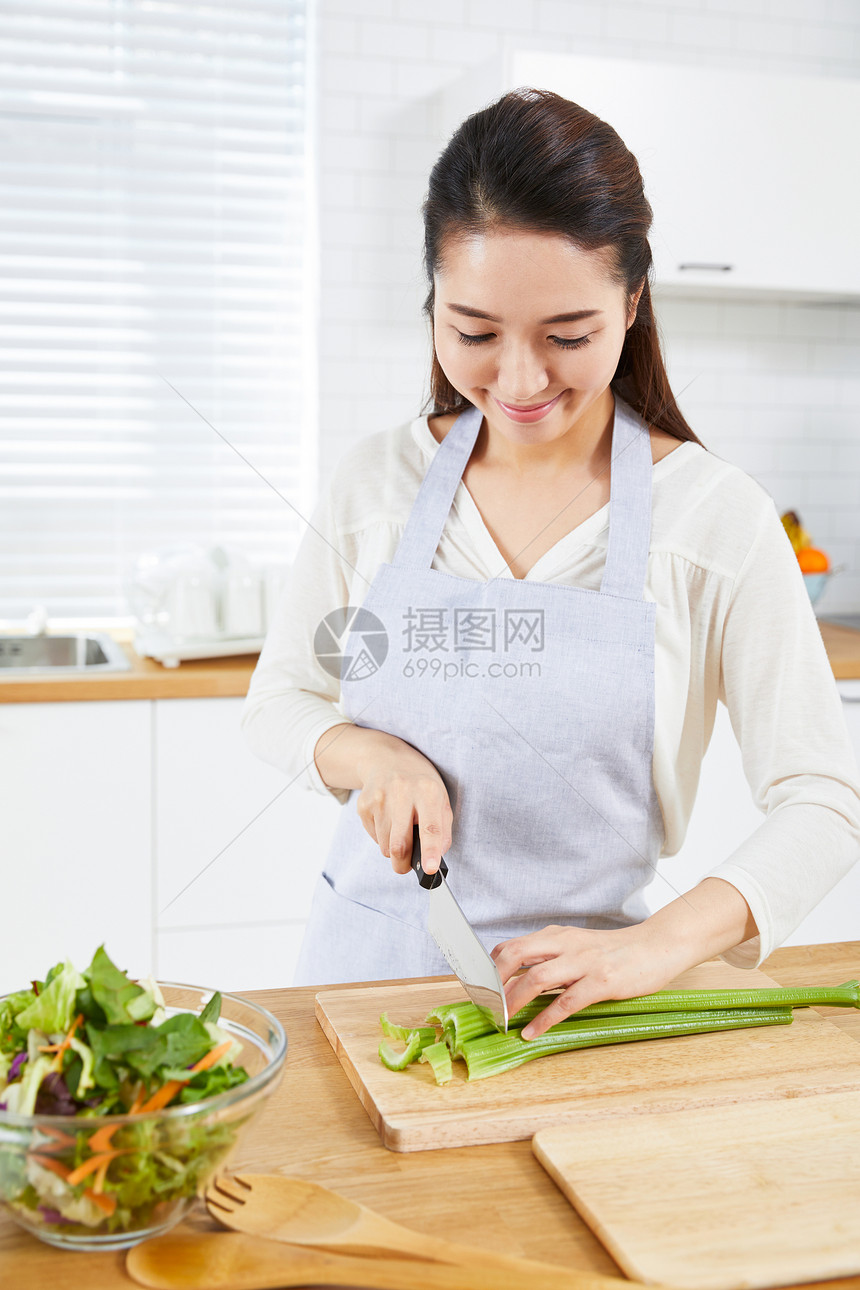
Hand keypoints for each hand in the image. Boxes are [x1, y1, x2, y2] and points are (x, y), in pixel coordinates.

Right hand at [354, 735, 452, 875]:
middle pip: (399, 845)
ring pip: (385, 846)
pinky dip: (383, 837)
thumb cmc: (419, 783)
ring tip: (401, 830)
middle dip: (403, 864)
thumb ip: (443, 829)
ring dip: (394, 848)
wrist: (386, 759)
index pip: (430, 827)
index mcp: (428, 791)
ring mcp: (379, 798)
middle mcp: (402, 792)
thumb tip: (436, 857)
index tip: (430, 869)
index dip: (430, 851)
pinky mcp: (363, 804)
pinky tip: (388, 819)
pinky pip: (374, 838)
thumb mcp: (440, 798)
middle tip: (407, 867)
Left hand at [491, 921, 687, 1039]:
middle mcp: (566, 944)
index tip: (478, 991)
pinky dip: (545, 1019)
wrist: (657, 947)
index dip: (489, 970)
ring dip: (514, 1001)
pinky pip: (566, 1002)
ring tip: (502, 1020)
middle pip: (515, 955)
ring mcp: (584, 962)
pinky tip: (532, 1032)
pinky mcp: (602, 981)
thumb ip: (552, 957)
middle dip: (494, 983)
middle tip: (485, 1006)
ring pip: (536, 978)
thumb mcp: (578, 946)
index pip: (511, 947)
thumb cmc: (615, 951)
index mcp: (557, 935)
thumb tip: (519, 979)